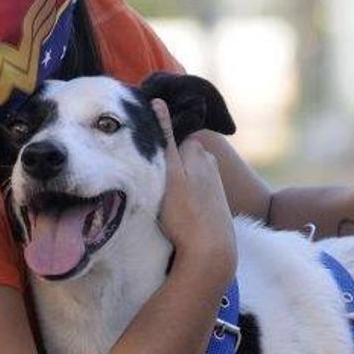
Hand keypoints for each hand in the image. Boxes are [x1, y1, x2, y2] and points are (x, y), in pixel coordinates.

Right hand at [152, 99, 236, 289]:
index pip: (170, 137)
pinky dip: (183, 197)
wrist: (211, 252)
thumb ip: (164, 138)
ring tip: (158, 199)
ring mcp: (214, 184)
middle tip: (144, 180)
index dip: (154, 146)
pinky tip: (175, 212)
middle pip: (178, 155)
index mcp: (198, 151)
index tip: (138, 158)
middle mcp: (210, 163)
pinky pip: (192, 192)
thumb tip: (158, 101)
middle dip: (164, 163)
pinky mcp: (215, 203)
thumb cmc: (185, 213)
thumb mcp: (168, 173)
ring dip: (173, 182)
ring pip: (185, 174)